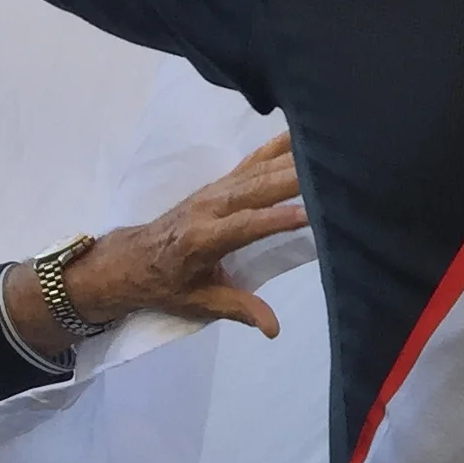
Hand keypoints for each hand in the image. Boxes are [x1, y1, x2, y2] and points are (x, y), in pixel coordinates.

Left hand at [5, 135, 306, 359]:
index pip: (244, 225)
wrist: (129, 260)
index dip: (275, 220)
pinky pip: (251, 162)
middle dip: (294, 178)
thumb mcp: (198, 303)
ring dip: (292, 160)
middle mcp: (209, 208)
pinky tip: (299, 134)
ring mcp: (214, 191)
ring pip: (257, 171)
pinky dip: (276, 147)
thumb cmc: (166, 285)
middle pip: (256, 188)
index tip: (309, 214)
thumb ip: (238, 309)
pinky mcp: (220, 184)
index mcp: (202, 239)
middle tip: (333, 172)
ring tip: (328, 150)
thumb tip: (273, 328)